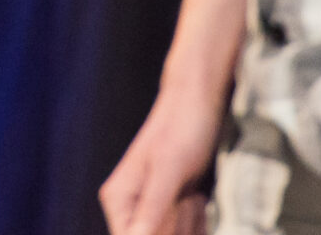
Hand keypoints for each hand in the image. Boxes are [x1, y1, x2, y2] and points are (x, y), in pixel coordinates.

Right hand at [102, 83, 222, 234]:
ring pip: (175, 234)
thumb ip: (152, 208)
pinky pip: (190, 230)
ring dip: (189, 223)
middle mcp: (135, 206)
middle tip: (186, 199)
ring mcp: (158, 207)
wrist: (199, 100)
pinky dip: (199, 224)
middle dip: (176, 227)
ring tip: (191, 192)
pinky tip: (199, 200)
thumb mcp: (169, 170)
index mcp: (120, 200)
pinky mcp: (178, 204)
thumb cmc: (181, 128)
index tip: (172, 223)